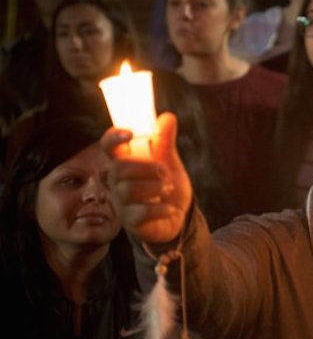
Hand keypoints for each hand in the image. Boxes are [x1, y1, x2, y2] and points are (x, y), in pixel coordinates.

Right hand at [101, 112, 192, 242]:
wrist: (178, 216)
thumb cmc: (167, 186)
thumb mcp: (170, 162)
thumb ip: (165, 141)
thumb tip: (167, 116)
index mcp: (125, 163)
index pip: (108, 147)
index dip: (114, 137)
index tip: (130, 133)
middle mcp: (118, 182)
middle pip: (118, 168)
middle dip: (145, 167)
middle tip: (165, 171)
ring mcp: (122, 203)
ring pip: (127, 190)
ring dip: (154, 187)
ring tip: (169, 188)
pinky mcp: (131, 222)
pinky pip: (140, 213)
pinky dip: (160, 209)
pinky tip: (170, 208)